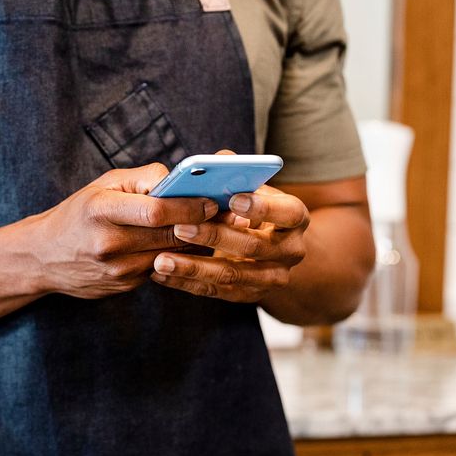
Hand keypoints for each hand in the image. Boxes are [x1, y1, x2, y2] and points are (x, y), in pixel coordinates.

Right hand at [27, 162, 218, 298]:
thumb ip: (142, 179)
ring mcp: (117, 270)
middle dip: (203, 223)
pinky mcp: (124, 286)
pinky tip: (189, 244)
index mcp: (101, 211)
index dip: (190, 206)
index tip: (214, 199)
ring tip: (216, 226)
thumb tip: (179, 178)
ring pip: (173, 255)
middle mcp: (108, 244)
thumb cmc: (78, 213)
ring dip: (197, 242)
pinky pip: (163, 269)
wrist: (43, 257)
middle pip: (170, 235)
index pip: (156, 211)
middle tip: (230, 212)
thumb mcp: (102, 185)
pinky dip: (179, 255)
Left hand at [150, 185, 309, 302]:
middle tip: (179, 227)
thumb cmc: (253, 209)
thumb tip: (218, 160)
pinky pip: (214, 291)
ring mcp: (271, 278)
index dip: (262, 207)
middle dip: (214, 236)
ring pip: (231, 275)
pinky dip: (184, 283)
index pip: (288, 212)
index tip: (233, 199)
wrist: (271, 253)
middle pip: (253, 246)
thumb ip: (237, 174)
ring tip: (161, 260)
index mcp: (296, 219)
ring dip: (193, 267)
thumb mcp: (254, 190)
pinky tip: (159, 273)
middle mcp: (290, 251)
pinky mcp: (248, 295)